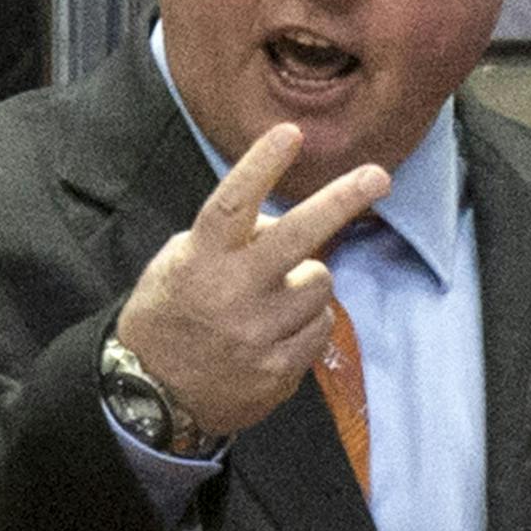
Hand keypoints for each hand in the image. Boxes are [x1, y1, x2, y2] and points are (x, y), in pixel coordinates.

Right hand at [117, 123, 389, 436]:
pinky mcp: (278, 370)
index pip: (234, 203)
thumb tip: (283, 221)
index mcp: (201, 259)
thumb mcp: (178, 264)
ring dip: (308, 283)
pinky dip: (307, 323)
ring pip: (320, 283)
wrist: (152, 397)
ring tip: (277, 299)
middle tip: (378, 176)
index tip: (290, 133)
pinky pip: (320, 328)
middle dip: (343, 199)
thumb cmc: (169, 317)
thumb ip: (228, 238)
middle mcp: (233, 292)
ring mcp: (259, 333)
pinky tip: (278, 333)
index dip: (262, 166)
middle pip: (300, 235)